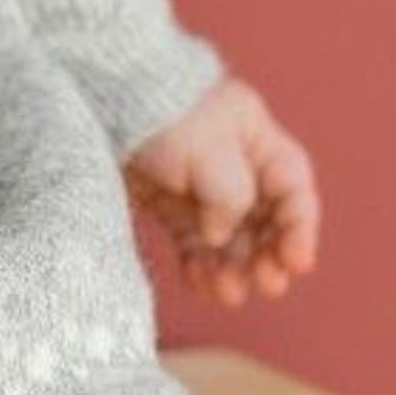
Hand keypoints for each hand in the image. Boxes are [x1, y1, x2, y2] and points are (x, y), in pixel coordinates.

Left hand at [122, 73, 319, 306]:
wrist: (95, 99)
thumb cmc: (156, 111)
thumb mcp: (206, 148)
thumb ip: (230, 196)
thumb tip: (221, 235)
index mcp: (254, 137)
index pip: (292, 187)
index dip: (300, 228)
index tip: (298, 264)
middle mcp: (233, 163)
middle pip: (264, 219)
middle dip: (268, 255)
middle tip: (267, 286)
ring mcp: (198, 184)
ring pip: (228, 237)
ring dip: (233, 268)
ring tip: (228, 294)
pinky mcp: (166, 202)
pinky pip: (191, 242)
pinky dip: (199, 265)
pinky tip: (200, 286)